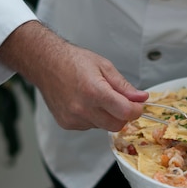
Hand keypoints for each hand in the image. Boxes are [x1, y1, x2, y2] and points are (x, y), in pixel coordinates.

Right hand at [0, 21, 147, 130]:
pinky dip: (93, 118)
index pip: (125, 112)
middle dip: (123, 116)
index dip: (136, 110)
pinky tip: (85, 103)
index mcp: (94, 91)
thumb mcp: (104, 67)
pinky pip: (89, 126)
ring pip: (103, 126)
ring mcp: (73, 118)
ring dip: (106, 116)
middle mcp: (82, 108)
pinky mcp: (67, 124)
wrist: (45, 63)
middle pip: (116, 125)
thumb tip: (141, 98)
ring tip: (96, 97)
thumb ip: (124, 86)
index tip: (137, 105)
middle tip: (121, 102)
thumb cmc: (73, 61)